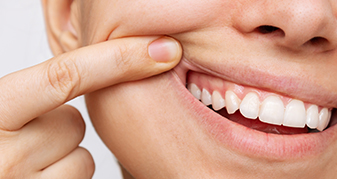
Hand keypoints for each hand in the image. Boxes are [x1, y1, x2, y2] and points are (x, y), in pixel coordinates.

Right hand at [0, 36, 181, 177]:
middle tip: (27, 138)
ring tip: (27, 164)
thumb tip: (99, 67)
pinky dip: (66, 177)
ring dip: (62, 156)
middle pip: (74, 122)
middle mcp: (4, 153)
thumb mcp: (1, 108)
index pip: (65, 76)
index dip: (118, 58)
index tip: (161, 49)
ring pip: (81, 156)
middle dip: (60, 126)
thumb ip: (34, 92)